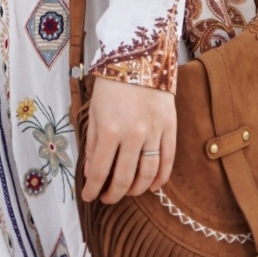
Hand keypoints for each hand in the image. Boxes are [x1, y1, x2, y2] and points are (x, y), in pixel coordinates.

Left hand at [81, 78, 176, 205]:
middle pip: (124, 178)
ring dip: (136, 189)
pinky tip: (153, 186)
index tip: (87, 196)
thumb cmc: (112, 83)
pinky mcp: (170, 128)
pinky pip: (168, 160)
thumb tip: (91, 172)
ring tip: (127, 192)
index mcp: (110, 129)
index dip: (92, 188)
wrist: (140, 57)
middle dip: (113, 194)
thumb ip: (94, 143)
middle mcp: (133, 134)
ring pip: (148, 174)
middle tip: (107, 199)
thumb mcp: (95, 111)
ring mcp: (154, 132)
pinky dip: (161, 178)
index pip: (100, 170)